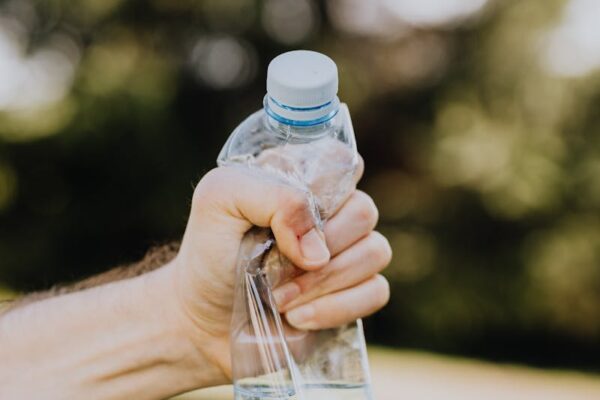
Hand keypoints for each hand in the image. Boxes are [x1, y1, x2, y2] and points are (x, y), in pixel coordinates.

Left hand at [166, 155, 391, 383]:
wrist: (203, 317)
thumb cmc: (209, 252)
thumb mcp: (219, 201)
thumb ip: (270, 195)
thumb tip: (318, 246)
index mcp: (302, 179)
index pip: (343, 162)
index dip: (326, 188)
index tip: (290, 215)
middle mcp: (331, 211)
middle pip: (364, 211)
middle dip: (321, 245)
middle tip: (275, 268)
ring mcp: (346, 253)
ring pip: (376, 252)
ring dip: (324, 282)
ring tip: (279, 299)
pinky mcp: (353, 293)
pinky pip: (377, 292)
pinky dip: (337, 308)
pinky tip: (298, 317)